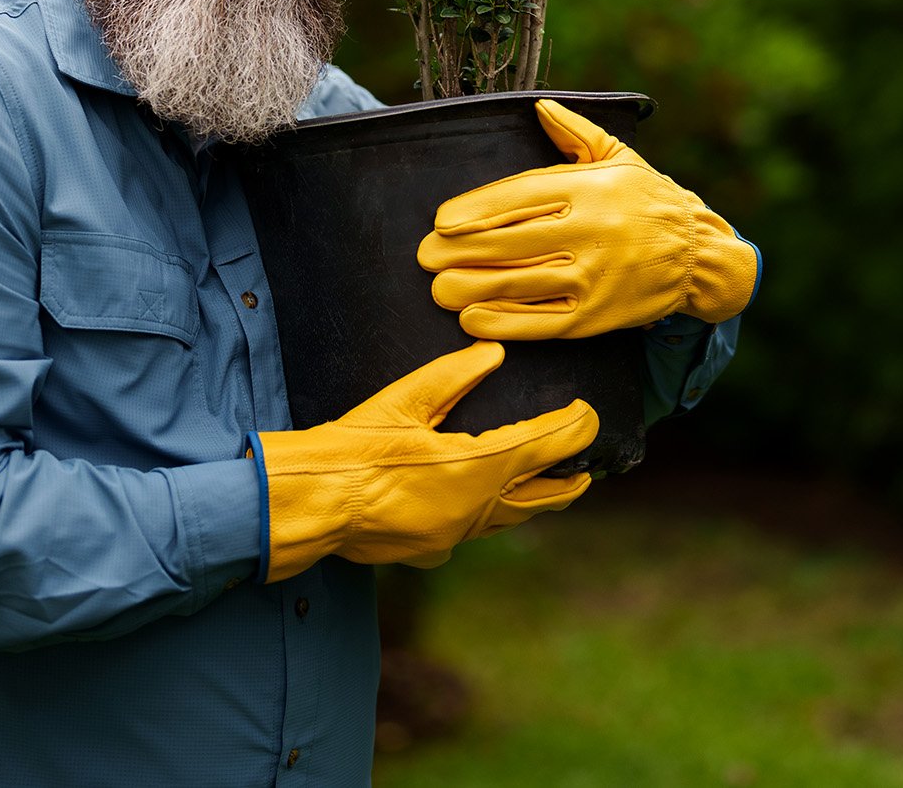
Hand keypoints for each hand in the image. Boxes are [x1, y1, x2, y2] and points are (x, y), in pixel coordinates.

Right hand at [258, 341, 594, 581]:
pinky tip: (480, 501)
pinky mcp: (434, 549)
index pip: (550, 446)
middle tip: (586, 463)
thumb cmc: (355, 449)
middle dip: (572, 478)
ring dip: (534, 498)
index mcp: (479, 468)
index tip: (588, 414)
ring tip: (549, 481)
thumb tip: (494, 353)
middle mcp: (478, 508)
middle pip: (548, 497)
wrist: (314, 503)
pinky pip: (476, 532)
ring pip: (514, 519)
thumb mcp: (405, 400)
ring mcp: (458, 534)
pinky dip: (490, 514)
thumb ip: (455, 375)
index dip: (578, 427)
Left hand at [419, 99, 758, 340]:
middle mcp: (591, 232)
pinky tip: (472, 319)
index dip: (476, 210)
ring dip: (471, 287)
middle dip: (460, 251)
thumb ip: (574, 134)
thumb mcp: (618, 157)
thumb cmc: (647, 201)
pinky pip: (541, 322)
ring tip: (439, 287)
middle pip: (511, 243)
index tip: (441, 220)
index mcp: (590, 188)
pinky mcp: (596, 317)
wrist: (698, 255)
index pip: (520, 197)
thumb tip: (540, 106)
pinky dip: (502, 322)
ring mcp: (594, 278)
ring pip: (520, 284)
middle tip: (425, 257)